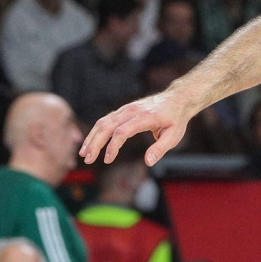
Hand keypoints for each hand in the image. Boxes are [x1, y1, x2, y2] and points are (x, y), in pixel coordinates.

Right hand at [80, 89, 195, 165]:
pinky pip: (106, 120)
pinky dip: (96, 131)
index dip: (113, 146)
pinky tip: (90, 143)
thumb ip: (160, 148)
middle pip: (108, 125)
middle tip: (87, 160)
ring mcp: (126, 109)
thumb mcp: (174, 135)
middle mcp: (132, 111)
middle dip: (95, 143)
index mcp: (145, 117)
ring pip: (103, 122)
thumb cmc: (176, 119)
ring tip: (84, 153)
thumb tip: (148, 162)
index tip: (108, 160)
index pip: (123, 131)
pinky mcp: (123, 110)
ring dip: (92, 137)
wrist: (177, 99)